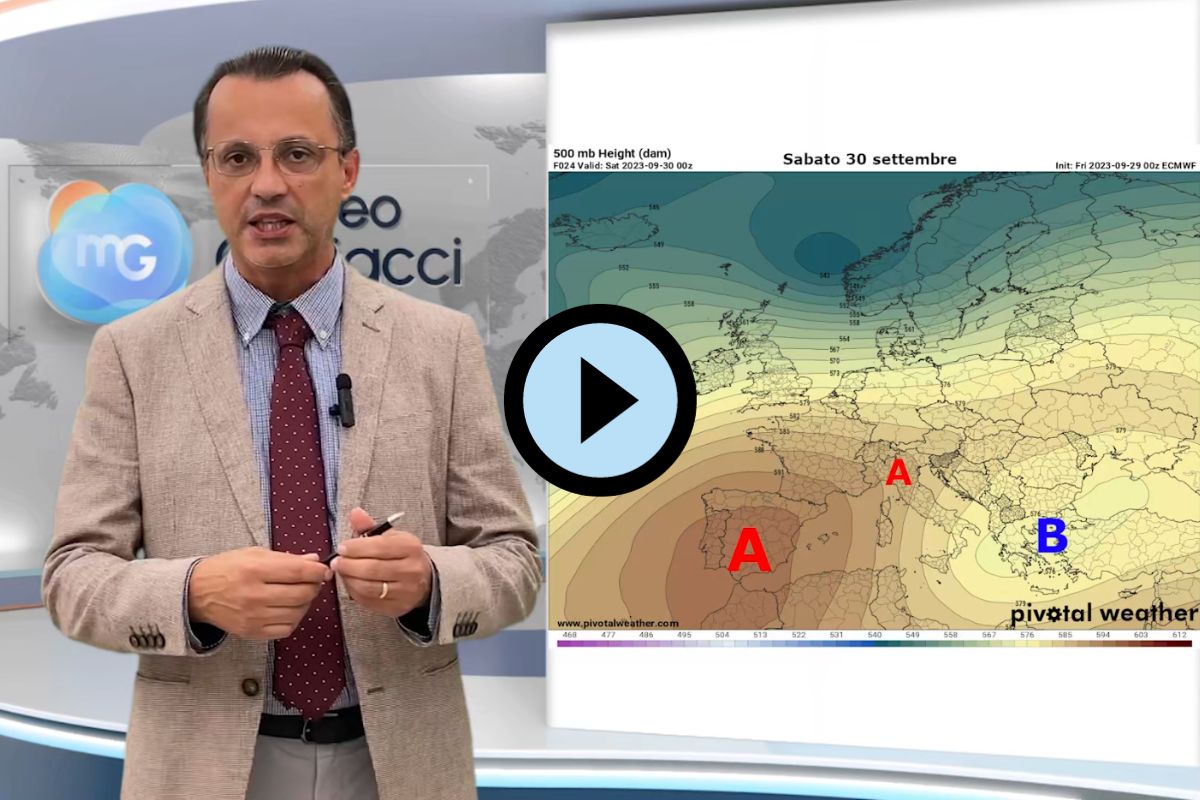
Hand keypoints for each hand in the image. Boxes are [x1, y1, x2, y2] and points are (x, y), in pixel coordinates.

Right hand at [187, 547, 331, 639]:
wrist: (197, 594)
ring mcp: (253, 617)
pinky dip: (294, 618)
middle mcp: (254, 595)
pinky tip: (288, 608)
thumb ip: (286, 558)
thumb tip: (315, 560)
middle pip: (301, 595)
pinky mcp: (252, 633)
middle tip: (313, 581)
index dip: (317, 572)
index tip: (324, 570)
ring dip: (305, 602)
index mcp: (255, 570)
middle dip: (314, 587)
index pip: (298, 573)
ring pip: (297, 612)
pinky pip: (286, 628)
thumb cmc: (227, 569)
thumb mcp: (254, 554)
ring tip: (299, 593)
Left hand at [331, 507, 432, 616]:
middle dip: (349, 565)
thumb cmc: (401, 554)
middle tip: (336, 562)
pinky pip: (369, 601)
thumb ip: (370, 526)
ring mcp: (406, 591)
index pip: (380, 546)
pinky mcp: (398, 607)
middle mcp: (412, 569)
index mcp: (410, 547)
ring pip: (369, 587)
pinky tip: (351, 583)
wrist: (423, 579)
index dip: (356, 547)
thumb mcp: (390, 537)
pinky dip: (355, 592)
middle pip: (372, 569)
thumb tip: (355, 513)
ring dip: (349, 580)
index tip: (342, 547)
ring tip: (342, 572)